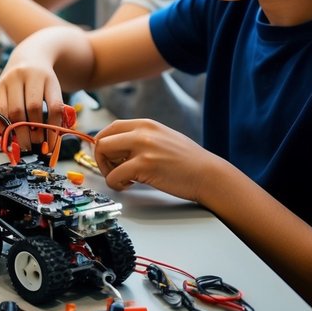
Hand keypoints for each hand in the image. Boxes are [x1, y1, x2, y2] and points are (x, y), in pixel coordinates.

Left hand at [0, 49, 66, 150]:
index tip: (12, 145)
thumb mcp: (5, 96)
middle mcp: (15, 78)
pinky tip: (54, 135)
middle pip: (16, 111)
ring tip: (40, 143)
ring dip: (38, 130)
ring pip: (35, 108)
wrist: (34, 56)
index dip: (5, 130)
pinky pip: (55, 105)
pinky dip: (54, 123)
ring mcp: (34, 77)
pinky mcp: (52, 81)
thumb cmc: (17, 85)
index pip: (0, 111)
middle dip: (22, 134)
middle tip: (27, 147)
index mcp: (0, 86)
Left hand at [93, 119, 226, 197]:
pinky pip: (113, 176)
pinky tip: (128, 185)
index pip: (110, 128)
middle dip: (101, 158)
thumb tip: (116, 147)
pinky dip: (115, 183)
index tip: (108, 157)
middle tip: (113, 169)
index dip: (103, 144)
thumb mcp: (162, 138)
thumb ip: (140, 138)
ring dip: (107, 170)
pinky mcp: (144, 166)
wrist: (210, 175)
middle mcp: (142, 132)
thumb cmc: (188, 162)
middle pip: (102, 140)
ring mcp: (143, 148)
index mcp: (146, 124)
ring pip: (103, 154)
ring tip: (123, 178)